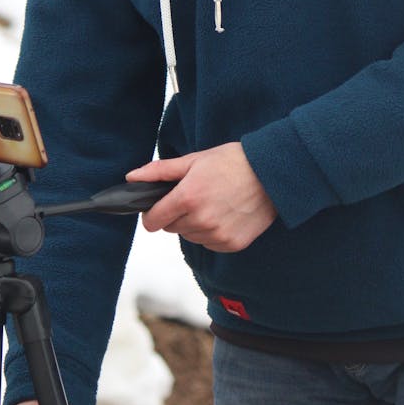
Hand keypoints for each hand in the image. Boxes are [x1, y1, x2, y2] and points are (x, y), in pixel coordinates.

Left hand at [127, 141, 276, 251]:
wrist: (271, 174)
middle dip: (176, 214)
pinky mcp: (232, 244)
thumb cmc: (234, 162)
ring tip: (213, 202)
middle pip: (171, 228)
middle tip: (195, 195)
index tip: (158, 207)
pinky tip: (225, 214)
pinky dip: (212, 232)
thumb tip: (132, 177)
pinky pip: (209, 243)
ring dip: (194, 224)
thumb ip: (160, 172)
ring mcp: (217, 235)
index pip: (153, 221)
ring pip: (190, 236)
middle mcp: (201, 220)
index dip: (152, 213)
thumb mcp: (194, 160)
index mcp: (188, 198)